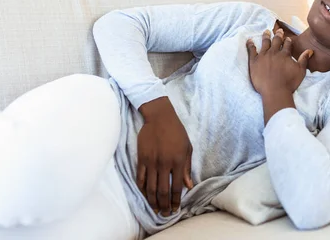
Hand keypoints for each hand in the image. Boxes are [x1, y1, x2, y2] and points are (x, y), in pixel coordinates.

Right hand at [137, 97, 193, 215]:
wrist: (160, 117)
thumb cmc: (177, 131)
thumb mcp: (187, 147)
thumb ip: (187, 167)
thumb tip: (189, 185)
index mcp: (178, 161)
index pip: (177, 187)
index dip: (176, 200)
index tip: (176, 208)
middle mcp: (164, 163)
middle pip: (162, 191)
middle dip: (164, 205)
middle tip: (165, 213)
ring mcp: (151, 162)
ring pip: (150, 187)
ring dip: (152, 201)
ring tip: (155, 209)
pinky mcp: (141, 158)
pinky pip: (140, 178)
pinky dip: (142, 189)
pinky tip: (145, 195)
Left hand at [246, 28, 312, 95]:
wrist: (275, 91)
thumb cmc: (289, 83)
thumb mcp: (300, 71)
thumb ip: (304, 60)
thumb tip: (309, 50)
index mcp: (285, 54)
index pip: (287, 44)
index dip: (288, 40)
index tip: (288, 38)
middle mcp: (274, 53)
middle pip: (276, 41)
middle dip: (278, 35)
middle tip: (279, 31)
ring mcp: (263, 56)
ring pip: (265, 43)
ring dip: (266, 36)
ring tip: (266, 32)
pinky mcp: (254, 61)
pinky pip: (251, 50)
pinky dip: (250, 44)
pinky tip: (249, 40)